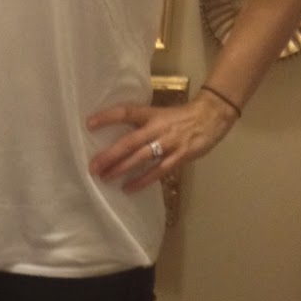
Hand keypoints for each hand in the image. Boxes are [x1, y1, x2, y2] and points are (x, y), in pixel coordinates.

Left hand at [86, 89, 238, 191]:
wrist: (211, 117)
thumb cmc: (181, 116)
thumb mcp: (159, 113)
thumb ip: (142, 122)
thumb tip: (116, 134)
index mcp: (151, 114)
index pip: (126, 112)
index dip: (108, 117)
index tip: (89, 124)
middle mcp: (157, 128)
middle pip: (129, 142)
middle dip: (110, 155)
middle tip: (93, 166)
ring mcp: (169, 144)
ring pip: (141, 158)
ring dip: (122, 169)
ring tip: (105, 177)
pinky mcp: (179, 157)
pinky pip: (158, 172)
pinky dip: (142, 181)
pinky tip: (128, 188)